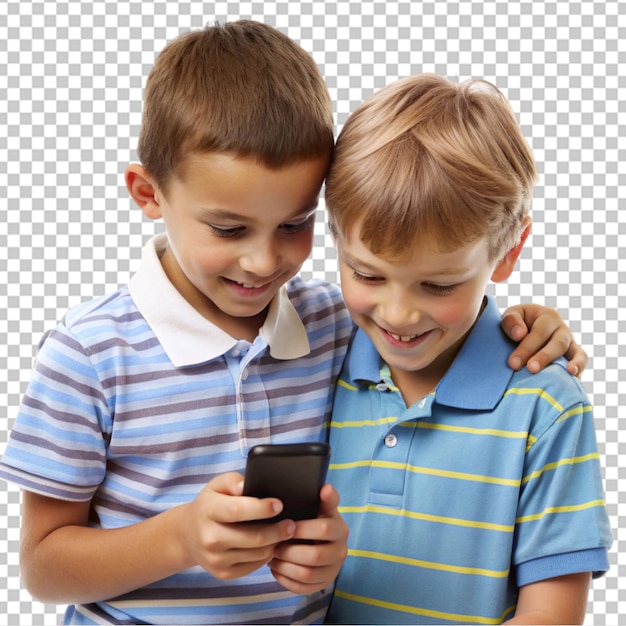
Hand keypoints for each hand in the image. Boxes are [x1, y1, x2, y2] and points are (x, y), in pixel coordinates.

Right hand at [177, 472, 296, 579]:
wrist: (188, 535)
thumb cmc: (210, 505)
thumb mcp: (217, 485)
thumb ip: (233, 481)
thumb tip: (247, 485)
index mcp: (208, 511)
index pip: (238, 511)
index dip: (261, 508)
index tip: (279, 505)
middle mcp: (210, 538)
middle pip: (253, 537)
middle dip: (278, 531)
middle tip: (292, 524)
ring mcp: (216, 559)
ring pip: (257, 554)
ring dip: (275, 544)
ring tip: (284, 533)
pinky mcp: (223, 574)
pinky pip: (253, 567)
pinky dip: (266, 556)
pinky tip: (270, 545)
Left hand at [268, 483, 348, 593]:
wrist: (324, 541)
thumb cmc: (318, 519)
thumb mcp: (323, 507)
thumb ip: (326, 497)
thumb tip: (325, 487)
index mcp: (340, 530)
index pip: (324, 530)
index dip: (302, 529)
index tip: (286, 525)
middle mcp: (340, 552)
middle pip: (315, 556)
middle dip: (290, 551)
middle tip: (273, 544)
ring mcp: (332, 571)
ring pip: (307, 575)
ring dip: (285, 566)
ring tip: (272, 556)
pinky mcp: (322, 585)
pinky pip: (302, 588)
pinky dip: (285, 579)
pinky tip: (276, 568)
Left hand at [501, 304, 586, 376]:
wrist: (524, 331)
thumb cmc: (516, 325)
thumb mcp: (510, 316)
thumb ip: (511, 321)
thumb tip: (519, 334)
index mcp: (547, 316)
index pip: (539, 333)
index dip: (526, 348)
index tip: (513, 363)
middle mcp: (562, 329)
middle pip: (558, 343)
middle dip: (544, 357)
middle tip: (531, 369)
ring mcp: (570, 342)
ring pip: (574, 352)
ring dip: (567, 364)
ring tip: (567, 372)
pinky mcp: (574, 355)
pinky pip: (581, 360)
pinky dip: (580, 367)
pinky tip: (575, 377)